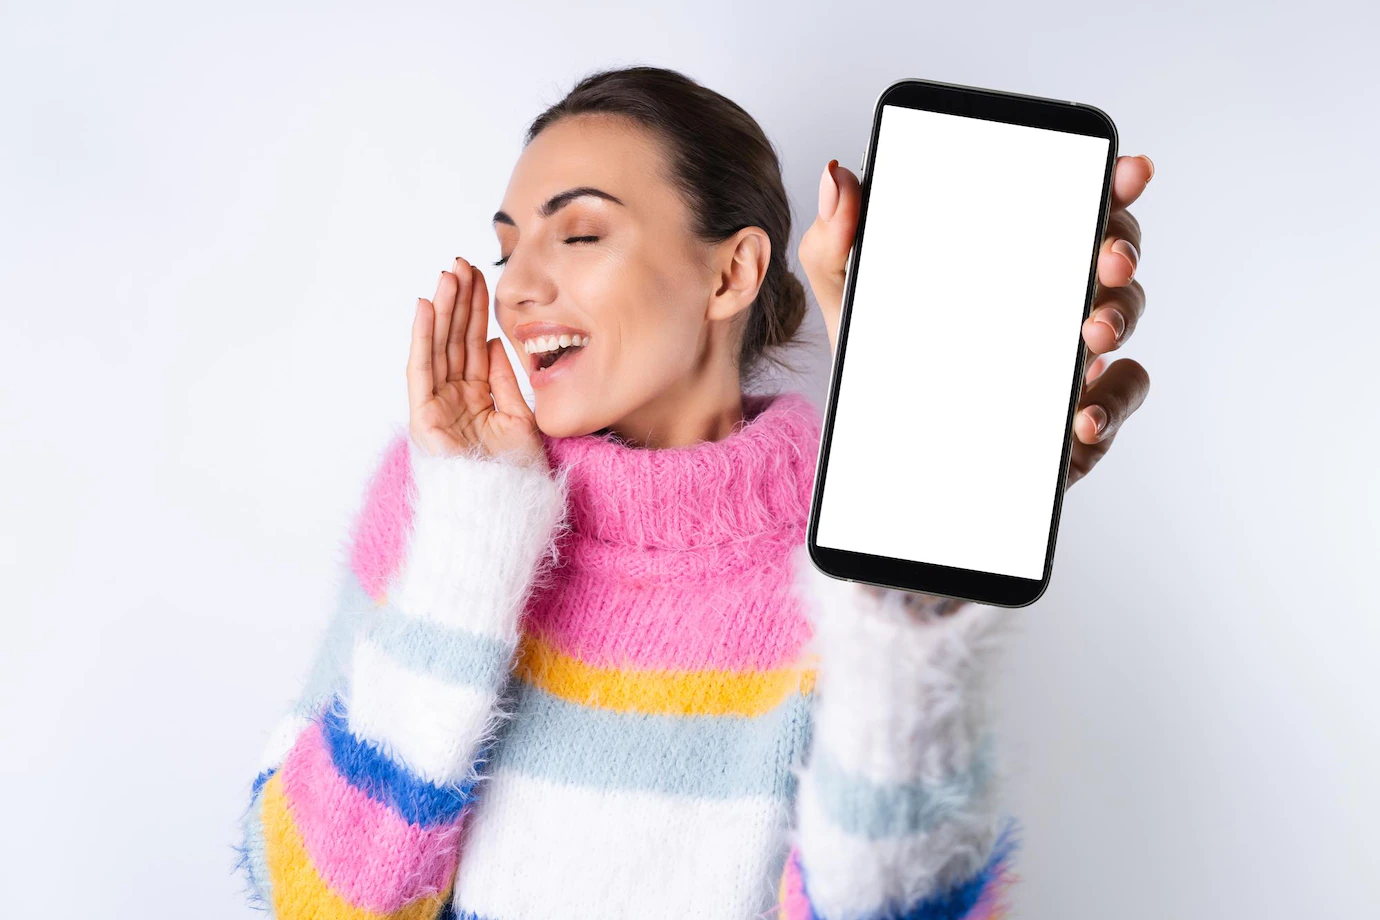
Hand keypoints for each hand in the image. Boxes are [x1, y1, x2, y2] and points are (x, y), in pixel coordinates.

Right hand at [407, 257, 546, 470]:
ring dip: (441, 309)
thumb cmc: (514, 478)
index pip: (474, 345)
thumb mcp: (521, 420)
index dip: (476, 311)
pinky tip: (426, 308)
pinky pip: (421, 370)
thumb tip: (494, 343)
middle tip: (462, 262)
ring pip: (437, 348)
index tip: (480, 278)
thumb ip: (506, 381)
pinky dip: (422, 338)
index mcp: (478, 399)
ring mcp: (437, 408)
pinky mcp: (424, 418)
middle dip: (458, 301)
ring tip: (447, 274)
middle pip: (454, 340)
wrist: (503, 513)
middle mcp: (454, 399)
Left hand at [799, 154, 1153, 491]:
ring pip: (1123, 319)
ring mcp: (1071, 357)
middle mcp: (1052, 299)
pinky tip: (1081, 415)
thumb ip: (836, 243)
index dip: (1110, 182)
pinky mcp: (1075, 417)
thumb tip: (839, 178)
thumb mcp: (852, 303)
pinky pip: (1115, 402)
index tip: (1127, 167)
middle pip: (1112, 255)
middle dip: (1123, 247)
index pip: (1069, 205)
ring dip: (1119, 318)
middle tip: (1108, 257)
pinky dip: (1110, 405)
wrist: (882, 452)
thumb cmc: (885, 366)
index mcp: (1012, 259)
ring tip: (1091, 331)